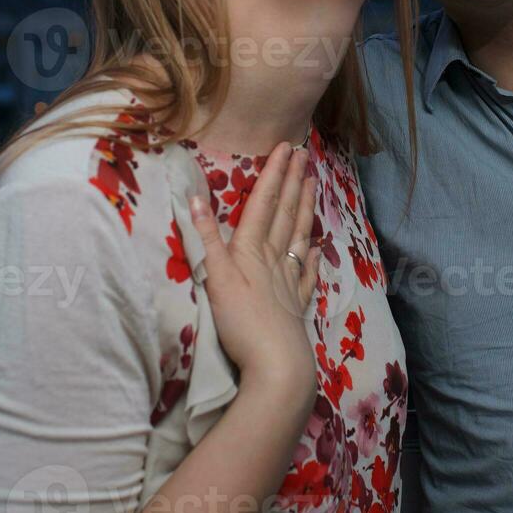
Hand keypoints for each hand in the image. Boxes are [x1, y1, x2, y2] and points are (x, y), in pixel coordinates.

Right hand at [189, 143, 320, 407]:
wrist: (277, 365)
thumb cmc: (241, 323)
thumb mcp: (216, 279)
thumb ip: (206, 239)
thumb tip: (195, 198)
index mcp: (252, 250)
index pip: (264, 204)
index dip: (274, 174)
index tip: (287, 148)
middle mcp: (274, 260)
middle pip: (285, 214)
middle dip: (293, 182)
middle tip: (306, 155)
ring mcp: (288, 282)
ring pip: (298, 237)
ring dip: (305, 209)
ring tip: (314, 185)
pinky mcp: (296, 305)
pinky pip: (306, 275)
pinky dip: (311, 258)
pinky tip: (317, 248)